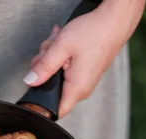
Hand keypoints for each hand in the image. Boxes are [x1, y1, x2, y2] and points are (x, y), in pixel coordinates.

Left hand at [24, 0, 144, 117]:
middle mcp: (82, 90)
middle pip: (52, 89)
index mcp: (76, 89)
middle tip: (47, 51)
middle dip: (45, 70)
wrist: (116, 20)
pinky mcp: (86, 74)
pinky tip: (64, 45)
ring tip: (57, 42)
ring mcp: (85, 82)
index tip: (34, 89)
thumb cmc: (95, 32)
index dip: (41, 105)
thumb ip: (44, 66)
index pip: (54, 112)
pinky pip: (67, 71)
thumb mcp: (61, 47)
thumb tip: (30, 81)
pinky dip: (62, 57)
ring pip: (58, 77)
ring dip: (53, 59)